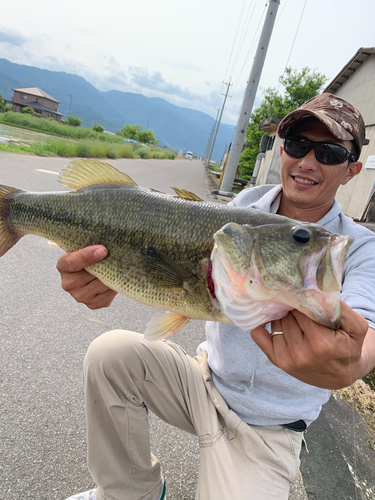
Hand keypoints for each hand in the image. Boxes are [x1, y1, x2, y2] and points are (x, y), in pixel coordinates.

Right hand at [56, 245, 117, 308]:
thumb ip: (89, 243)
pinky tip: (114, 279)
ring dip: (111, 276)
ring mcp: (79, 296)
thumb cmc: (90, 254)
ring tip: (117, 267)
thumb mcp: (84, 246)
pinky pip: (108, 295)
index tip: (103, 250)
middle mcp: (68, 284)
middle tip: (116, 257)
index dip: (87, 256)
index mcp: (63, 266)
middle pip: (91, 275)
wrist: (92, 271)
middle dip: (105, 266)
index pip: (72, 262)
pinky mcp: (93, 304)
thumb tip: (104, 245)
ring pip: (102, 285)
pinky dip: (114, 286)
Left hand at [250, 301, 369, 389]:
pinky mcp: (276, 361)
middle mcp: (301, 353)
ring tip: (290, 313)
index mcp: (321, 344)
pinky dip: (260, 324)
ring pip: (276, 323)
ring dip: (281, 315)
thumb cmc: (348, 347)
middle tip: (296, 303)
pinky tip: (267, 316)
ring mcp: (286, 359)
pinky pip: (259, 337)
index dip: (303, 302)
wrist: (340, 374)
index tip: (305, 297)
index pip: (302, 312)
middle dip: (292, 308)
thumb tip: (321, 294)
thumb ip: (343, 310)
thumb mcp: (357, 328)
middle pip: (287, 317)